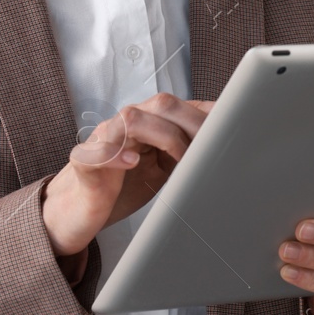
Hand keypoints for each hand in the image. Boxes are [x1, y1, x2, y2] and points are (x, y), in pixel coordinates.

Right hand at [41, 94, 213, 256]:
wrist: (80, 210)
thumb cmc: (123, 186)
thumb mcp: (164, 169)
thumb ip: (187, 154)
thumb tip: (227, 150)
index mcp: (147, 122)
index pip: (180, 106)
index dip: (207, 115)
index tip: (233, 129)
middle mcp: (125, 124)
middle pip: (160, 105)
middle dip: (193, 123)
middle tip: (212, 149)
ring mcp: (102, 140)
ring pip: (129, 120)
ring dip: (162, 135)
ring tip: (180, 158)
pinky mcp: (84, 164)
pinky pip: (91, 152)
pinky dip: (112, 154)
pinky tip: (131, 163)